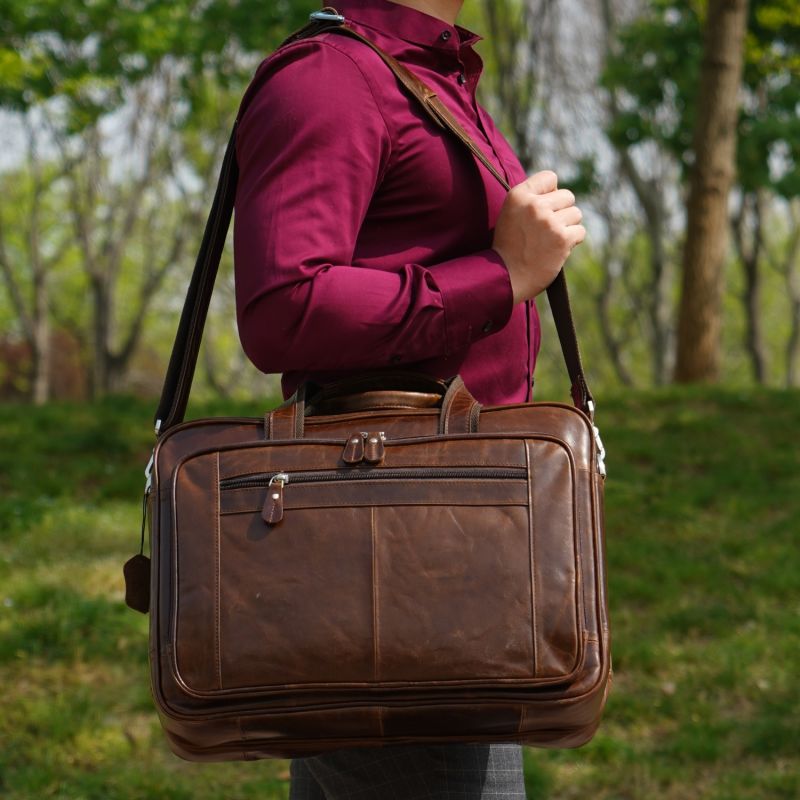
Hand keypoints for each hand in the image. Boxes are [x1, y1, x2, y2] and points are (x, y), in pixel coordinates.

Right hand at [491, 170, 585, 303]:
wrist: (506, 278)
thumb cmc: (508, 248)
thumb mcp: (510, 214)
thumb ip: (530, 199)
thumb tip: (556, 190)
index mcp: (518, 195)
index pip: (549, 177)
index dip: (550, 193)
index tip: (543, 208)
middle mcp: (534, 205)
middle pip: (567, 196)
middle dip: (561, 212)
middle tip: (547, 230)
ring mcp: (549, 222)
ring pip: (576, 213)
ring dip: (568, 227)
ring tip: (551, 240)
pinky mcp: (562, 239)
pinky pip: (580, 231)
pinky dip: (573, 241)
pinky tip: (557, 249)